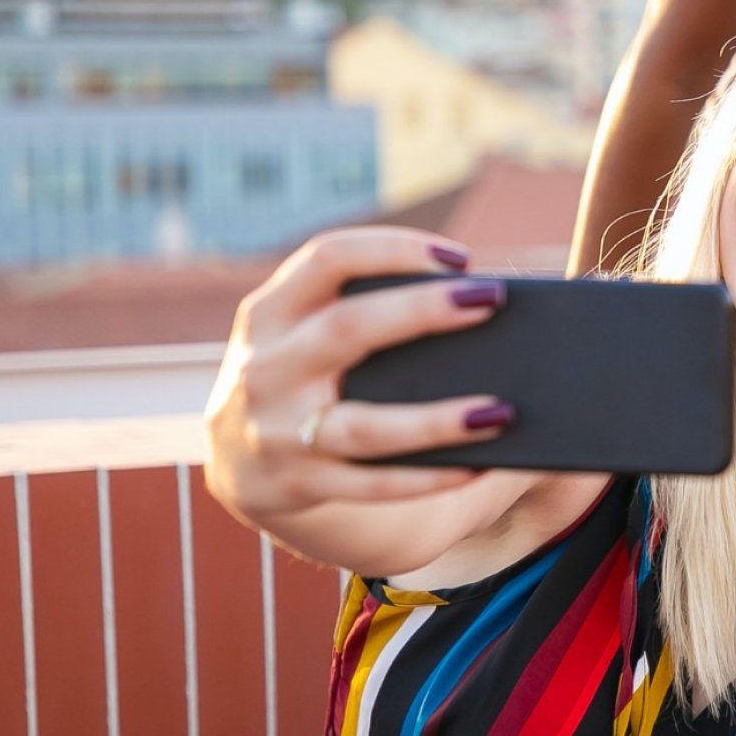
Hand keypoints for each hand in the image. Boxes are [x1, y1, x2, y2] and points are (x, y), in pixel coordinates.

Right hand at [202, 227, 516, 525]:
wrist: (236, 463)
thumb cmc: (304, 375)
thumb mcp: (304, 333)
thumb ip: (363, 313)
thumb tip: (476, 309)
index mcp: (270, 313)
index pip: (327, 259)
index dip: (393, 249)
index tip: (459, 258)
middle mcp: (266, 368)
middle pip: (346, 328)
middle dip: (420, 311)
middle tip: (491, 300)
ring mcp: (276, 432)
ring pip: (363, 427)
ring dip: (435, 421)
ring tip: (499, 412)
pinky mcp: (297, 486)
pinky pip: (373, 485)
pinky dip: (429, 477)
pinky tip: (479, 466)